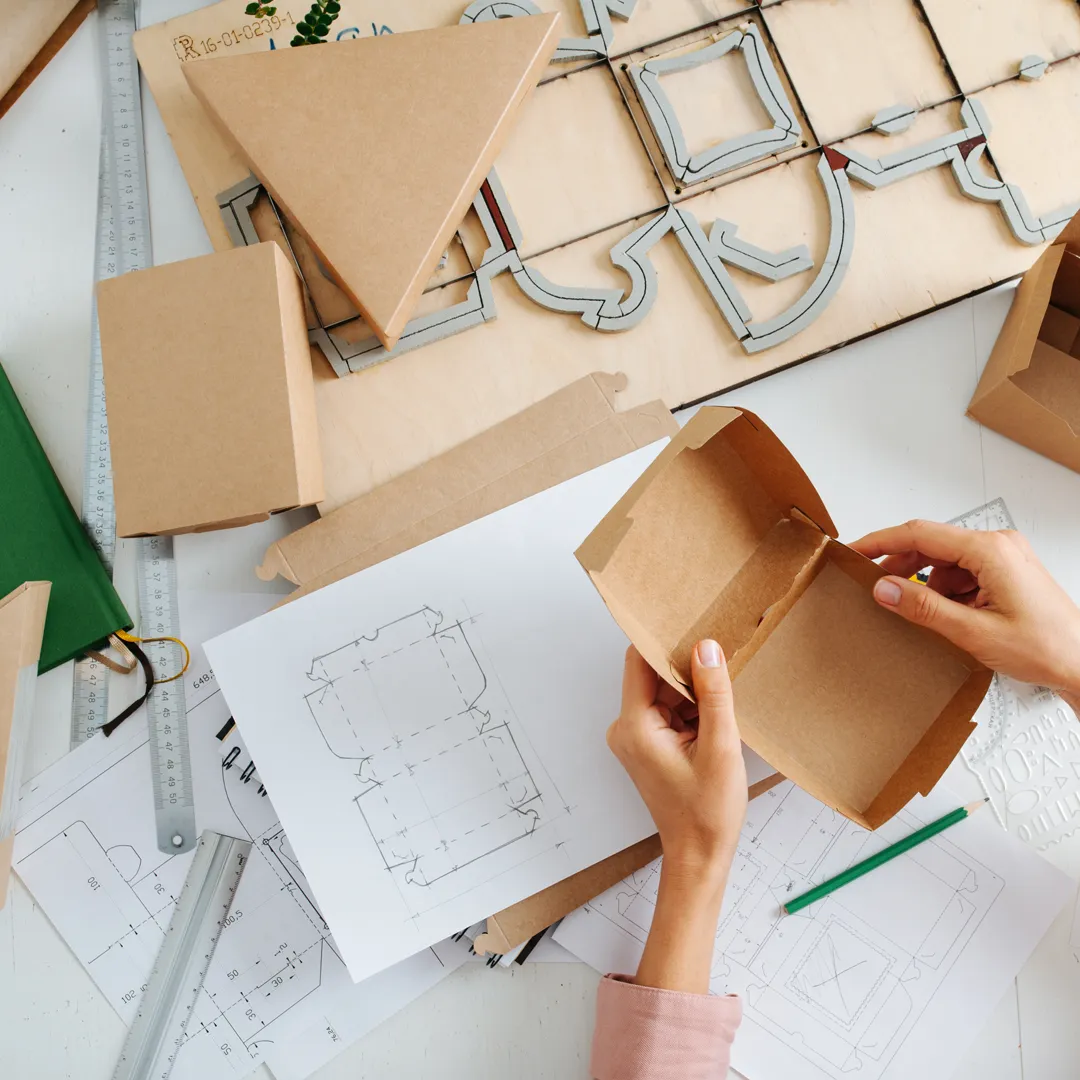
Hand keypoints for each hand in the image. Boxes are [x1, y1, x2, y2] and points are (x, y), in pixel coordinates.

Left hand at [607, 640, 746, 992]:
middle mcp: (626, 728)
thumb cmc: (708, 814)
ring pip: (664, 693)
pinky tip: (716, 718)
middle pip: (653, 675)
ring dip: (692, 691)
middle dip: (685, 667)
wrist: (699, 857)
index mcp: (634, 726)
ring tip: (724, 692)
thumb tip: (706, 647)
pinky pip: (669, 711)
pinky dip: (691, 710)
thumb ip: (713, 694)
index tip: (691, 621)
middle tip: (721, 654)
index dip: (664, 640)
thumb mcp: (721, 747)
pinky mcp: (648, 746)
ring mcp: (635, 738)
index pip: (639, 661)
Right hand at [851, 520, 1079, 704]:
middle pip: (930, 545)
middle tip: (874, 589)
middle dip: (900, 567)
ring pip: (944, 562)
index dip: (880, 541)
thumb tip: (884, 589)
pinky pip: (962, 573)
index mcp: (989, 550)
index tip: (852, 551)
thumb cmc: (1046, 647)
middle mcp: (997, 545)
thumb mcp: (974, 632)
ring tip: (922, 615)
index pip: (919, 534)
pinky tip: (948, 617)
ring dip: (927, 585)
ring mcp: (1003, 557)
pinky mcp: (1006, 572)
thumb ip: (924, 608)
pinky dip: (947, 592)